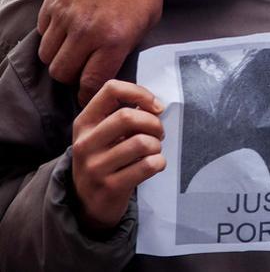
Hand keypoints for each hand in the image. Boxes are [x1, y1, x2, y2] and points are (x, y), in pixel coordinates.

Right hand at [38, 0, 163, 103]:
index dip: (89, 93)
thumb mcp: (150, 18)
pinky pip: (42, 33)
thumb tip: (111, 68)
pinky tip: (69, 30)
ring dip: (60, 58)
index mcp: (115, 38)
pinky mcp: (52, 1)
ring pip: (48, 56)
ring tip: (76, 51)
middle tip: (83, 70)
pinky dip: (52, 37)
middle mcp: (86, 30)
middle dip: (73, 77)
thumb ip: (128, 46)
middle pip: (62, 73)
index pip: (90, 82)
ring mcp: (65, 15)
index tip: (91, 94)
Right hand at [71, 80, 165, 231]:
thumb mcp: (103, 135)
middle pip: (128, 116)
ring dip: (156, 145)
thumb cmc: (105, 160)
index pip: (111, 90)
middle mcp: (85, 143)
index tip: (155, 106)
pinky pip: (148, 165)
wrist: (87, 204)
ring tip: (153, 151)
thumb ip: (124, 116)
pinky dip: (159, 162)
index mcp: (84, 123)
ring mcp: (95, 167)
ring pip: (142, 142)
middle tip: (158, 134)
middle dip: (153, 123)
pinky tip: (153, 165)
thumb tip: (154, 105)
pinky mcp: (110, 187)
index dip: (139, 93)